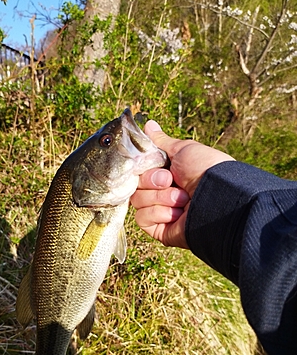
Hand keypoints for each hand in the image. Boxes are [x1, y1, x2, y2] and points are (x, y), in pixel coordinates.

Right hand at [131, 120, 233, 248]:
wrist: (219, 197)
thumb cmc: (206, 171)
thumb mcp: (183, 149)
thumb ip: (161, 142)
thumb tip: (148, 125)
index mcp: (165, 173)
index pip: (138, 169)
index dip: (144, 166)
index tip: (156, 162)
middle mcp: (161, 192)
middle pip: (136, 185)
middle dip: (153, 180)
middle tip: (171, 180)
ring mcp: (160, 212)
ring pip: (138, 201)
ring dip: (160, 197)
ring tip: (183, 199)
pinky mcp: (159, 229)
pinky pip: (142, 218)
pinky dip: (159, 213)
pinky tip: (178, 213)